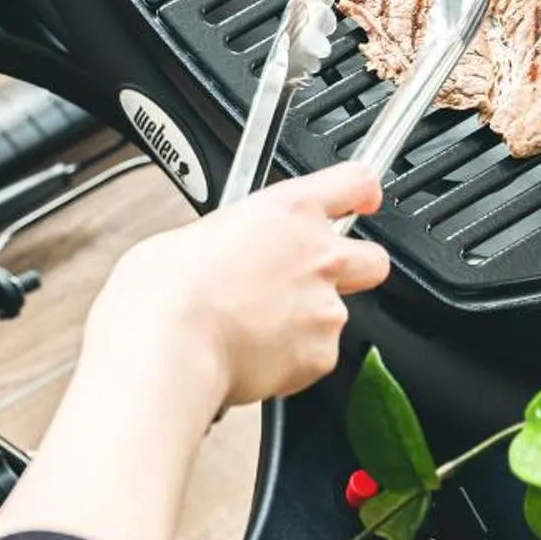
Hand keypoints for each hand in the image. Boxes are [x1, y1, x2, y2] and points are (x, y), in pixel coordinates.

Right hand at [89, 163, 389, 412]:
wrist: (170, 343)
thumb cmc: (168, 288)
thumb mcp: (194, 232)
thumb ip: (234, 235)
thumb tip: (229, 251)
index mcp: (289, 210)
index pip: (355, 182)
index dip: (360, 191)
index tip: (360, 198)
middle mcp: (319, 255)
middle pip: (372, 258)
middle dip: (348, 269)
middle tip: (305, 278)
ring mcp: (325, 308)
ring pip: (335, 314)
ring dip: (305, 319)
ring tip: (253, 325)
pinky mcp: (321, 356)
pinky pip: (317, 355)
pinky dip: (292, 357)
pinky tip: (252, 351)